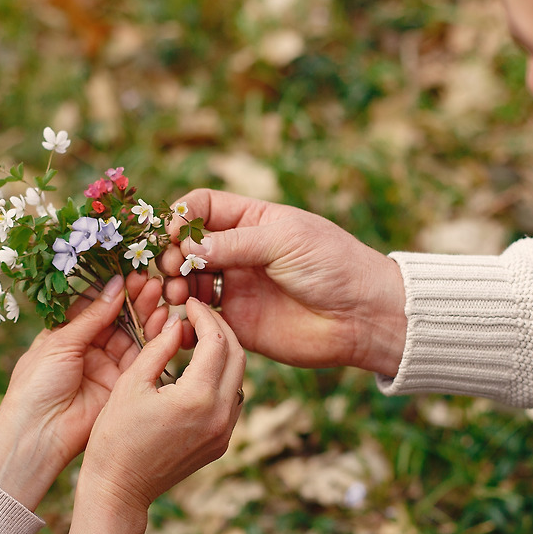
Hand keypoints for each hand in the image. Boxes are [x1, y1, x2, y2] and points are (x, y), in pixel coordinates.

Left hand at [0, 272, 171, 510]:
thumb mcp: (60, 342)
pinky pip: (141, 358)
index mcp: (65, 336)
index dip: (112, 291)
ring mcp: (106, 367)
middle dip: (134, 300)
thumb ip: (91, 316)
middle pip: (116, 319)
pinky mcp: (122, 384)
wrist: (39, 433)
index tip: (131, 273)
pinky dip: (154, 338)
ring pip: (131, 335)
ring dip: (147, 314)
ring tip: (161, 294)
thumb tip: (115, 285)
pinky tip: (164, 319)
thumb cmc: (36, 385)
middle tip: (152, 281)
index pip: (94, 306)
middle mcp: (88, 349)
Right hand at [67, 298, 245, 533]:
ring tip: (196, 339)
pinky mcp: (221, 443)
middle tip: (198, 315)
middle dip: (220, 329)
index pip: (216, 340)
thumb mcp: (130, 384)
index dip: (205, 315)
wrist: (120, 489)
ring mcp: (224, 432)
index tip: (189, 304)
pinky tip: (198, 368)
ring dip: (224, 352)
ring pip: (239, 377)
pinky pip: (232, 400)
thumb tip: (177, 323)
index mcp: (198, 397)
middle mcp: (220, 415)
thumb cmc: (115, 436)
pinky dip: (221, 377)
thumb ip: (158, 348)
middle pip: (238, 355)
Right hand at [157, 189, 407, 374]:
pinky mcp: (238, 324)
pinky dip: (185, 323)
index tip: (173, 235)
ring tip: (177, 296)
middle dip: (171, 256)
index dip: (181, 218)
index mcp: (252, 221)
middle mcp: (239, 253)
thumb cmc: (333, 265)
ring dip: (174, 287)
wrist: (362, 316)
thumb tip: (186, 249)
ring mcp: (237, 288)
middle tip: (170, 270)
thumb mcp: (284, 241)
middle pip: (187, 247)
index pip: (202, 208)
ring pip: (188, 283)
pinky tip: (180, 325)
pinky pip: (201, 322)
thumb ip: (234, 244)